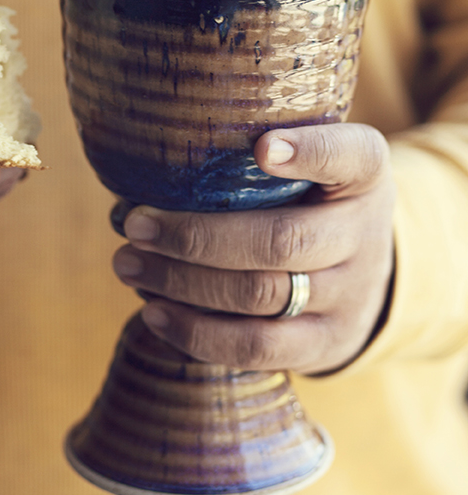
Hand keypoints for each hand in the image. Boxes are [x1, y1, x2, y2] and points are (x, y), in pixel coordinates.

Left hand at [112, 124, 395, 374]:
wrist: (367, 275)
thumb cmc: (311, 198)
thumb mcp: (310, 162)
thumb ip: (254, 154)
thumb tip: (143, 164)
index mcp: (364, 174)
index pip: (352, 156)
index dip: (310, 153)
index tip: (262, 147)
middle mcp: (363, 233)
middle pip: (282, 240)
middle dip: (197, 236)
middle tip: (135, 224)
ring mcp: (349, 295)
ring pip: (261, 295)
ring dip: (183, 282)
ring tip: (128, 265)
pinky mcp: (325, 345)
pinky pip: (258, 347)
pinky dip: (197, 333)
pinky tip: (153, 312)